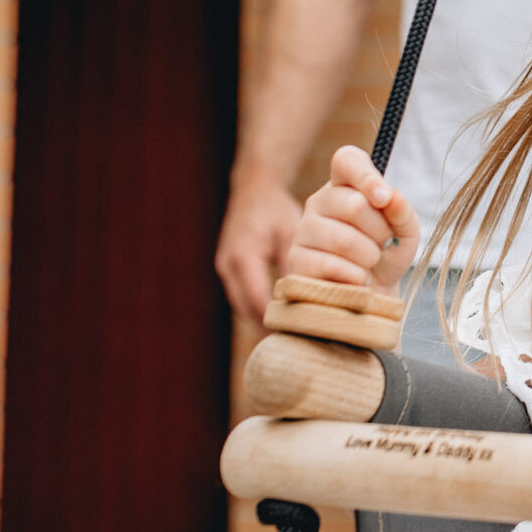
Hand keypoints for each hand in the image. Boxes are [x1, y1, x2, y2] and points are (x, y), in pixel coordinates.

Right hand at [214, 179, 300, 322]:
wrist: (253, 189)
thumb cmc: (276, 209)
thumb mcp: (289, 232)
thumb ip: (292, 261)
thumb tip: (306, 294)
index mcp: (244, 257)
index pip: (257, 299)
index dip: (276, 319)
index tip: (296, 334)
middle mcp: (229, 266)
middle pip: (246, 308)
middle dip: (267, 326)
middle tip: (294, 342)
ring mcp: (225, 267)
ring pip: (241, 305)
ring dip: (261, 319)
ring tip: (288, 335)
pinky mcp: (228, 268)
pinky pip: (241, 295)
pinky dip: (257, 306)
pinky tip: (277, 314)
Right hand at [284, 145, 421, 291]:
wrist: (374, 294)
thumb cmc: (388, 254)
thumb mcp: (405, 231)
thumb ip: (402, 210)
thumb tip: (388, 197)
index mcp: (345, 185)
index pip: (347, 160)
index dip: (367, 175)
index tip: (384, 197)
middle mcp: (319, 202)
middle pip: (354, 204)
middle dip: (380, 231)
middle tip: (382, 244)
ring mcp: (303, 230)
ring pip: (344, 239)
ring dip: (369, 257)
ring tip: (369, 263)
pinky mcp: (296, 261)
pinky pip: (331, 266)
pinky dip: (355, 277)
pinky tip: (356, 279)